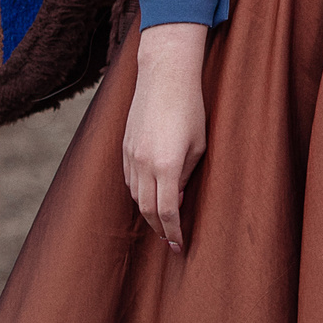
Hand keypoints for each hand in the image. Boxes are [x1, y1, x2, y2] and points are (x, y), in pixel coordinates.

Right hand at [124, 22, 207, 248]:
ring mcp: (131, 156)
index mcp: (166, 166)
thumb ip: (186, 175)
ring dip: (149, 211)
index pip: (168, 211)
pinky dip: (139, 192)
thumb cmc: (190, 108)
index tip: (179, 246)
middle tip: (171, 240)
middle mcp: (144, 164)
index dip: (174, 232)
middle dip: (159, 228)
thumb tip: (178, 199)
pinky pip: (129, 180)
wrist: (165, 76)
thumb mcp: (198, 145)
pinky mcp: (124, 147)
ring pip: (136, 196)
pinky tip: (150, 195)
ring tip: (162, 221)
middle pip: (147, 209)